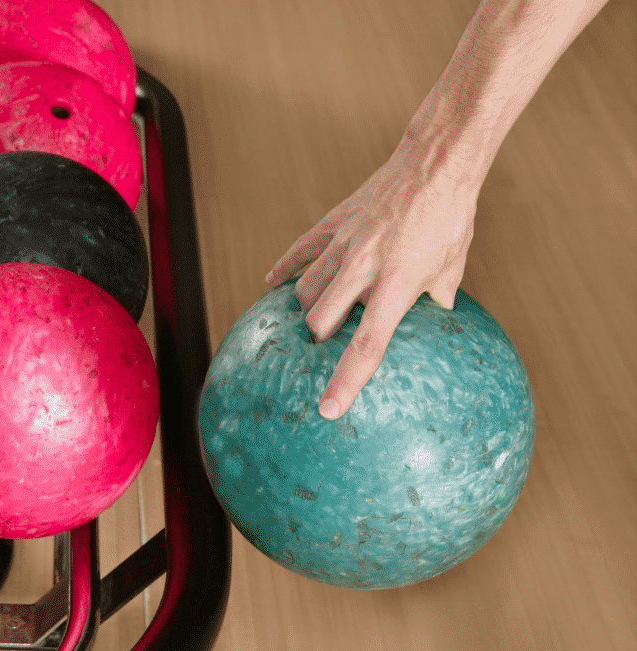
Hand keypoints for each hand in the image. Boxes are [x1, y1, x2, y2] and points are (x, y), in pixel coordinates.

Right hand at [265, 141, 478, 419]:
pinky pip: (298, 254)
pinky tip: (273, 285)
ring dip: (306, 309)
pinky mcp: (332, 224)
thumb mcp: (452, 265)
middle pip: (319, 321)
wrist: (434, 163)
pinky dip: (283, 272)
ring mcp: (342, 245)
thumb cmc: (449, 216)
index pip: (366, 346)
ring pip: (303, 291)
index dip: (345, 382)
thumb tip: (432, 317)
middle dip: (319, 342)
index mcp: (396, 285)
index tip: (328, 410)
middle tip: (326, 349)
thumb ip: (435, 298)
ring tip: (312, 319)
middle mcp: (363, 268)